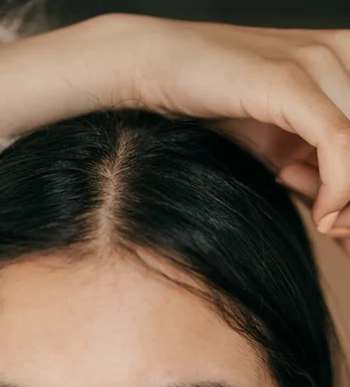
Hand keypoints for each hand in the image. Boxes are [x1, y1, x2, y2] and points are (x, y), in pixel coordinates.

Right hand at [0, 15, 349, 239]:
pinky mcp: (288, 81)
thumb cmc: (209, 108)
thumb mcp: (276, 150)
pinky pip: (338, 140)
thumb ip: (314, 174)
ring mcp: (317, 64)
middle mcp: (342, 56)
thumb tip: (340, 220)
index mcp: (345, 67)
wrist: (148, 71)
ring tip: (339, 238)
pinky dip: (340, 186)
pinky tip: (324, 220)